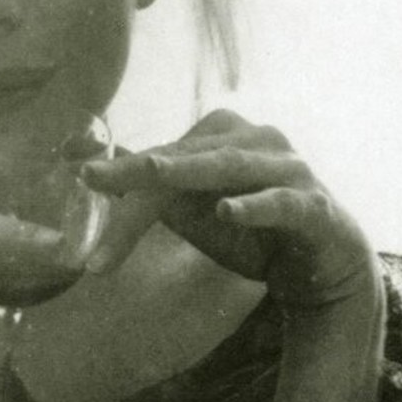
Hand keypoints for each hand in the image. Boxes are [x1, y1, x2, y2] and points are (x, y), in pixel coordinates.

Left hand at [81, 110, 380, 316]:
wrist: (324, 264)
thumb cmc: (255, 233)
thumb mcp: (196, 213)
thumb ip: (155, 194)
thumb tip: (97, 173)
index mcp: (224, 137)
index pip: (162, 158)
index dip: (119, 180)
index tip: (78, 188)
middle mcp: (256, 141)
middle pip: (187, 158)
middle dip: (138, 173)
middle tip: (91, 178)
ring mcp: (288, 169)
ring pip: (231, 167)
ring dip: (190, 170)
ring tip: (151, 172)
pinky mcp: (314, 205)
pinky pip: (282, 203)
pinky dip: (254, 206)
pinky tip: (227, 211)